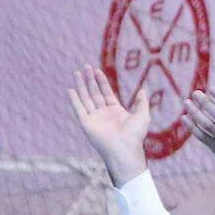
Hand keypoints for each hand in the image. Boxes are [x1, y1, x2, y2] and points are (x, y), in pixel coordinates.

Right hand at [68, 64, 148, 186]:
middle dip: (90, 80)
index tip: (97, 70)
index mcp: (115, 111)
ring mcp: (94, 118)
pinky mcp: (86, 124)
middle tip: (86, 66)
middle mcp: (103, 114)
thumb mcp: (142, 115)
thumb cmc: (135, 135)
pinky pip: (79, 109)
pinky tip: (71, 90)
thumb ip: (141, 102)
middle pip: (94, 93)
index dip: (101, 81)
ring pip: (85, 98)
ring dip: (81, 86)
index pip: (106, 93)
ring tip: (76, 73)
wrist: (124, 148)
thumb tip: (143, 90)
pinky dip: (74, 100)